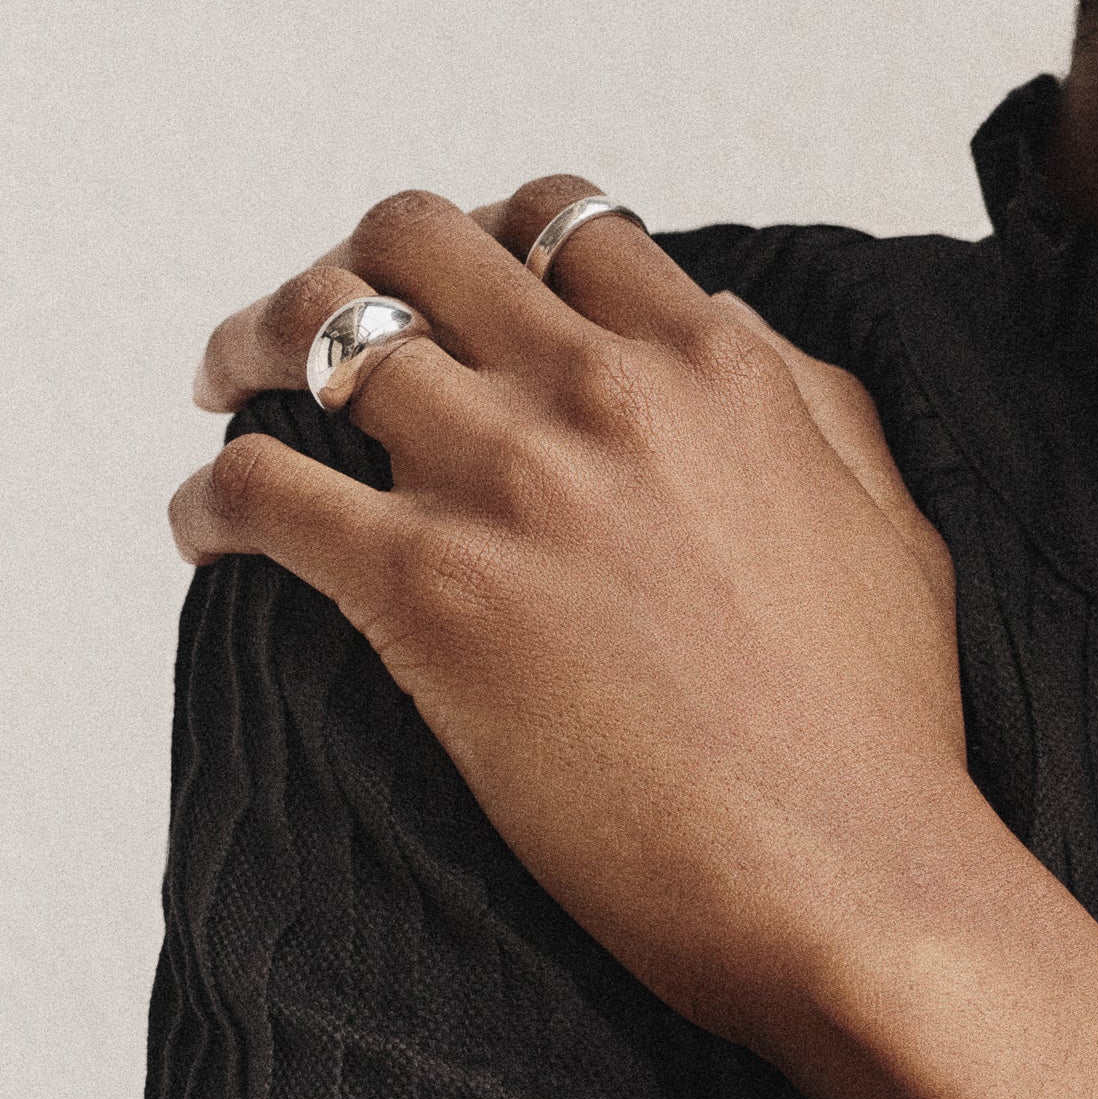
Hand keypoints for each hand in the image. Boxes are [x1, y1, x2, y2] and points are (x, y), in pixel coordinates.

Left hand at [172, 177, 979, 1055]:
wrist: (849, 877)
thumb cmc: (880, 734)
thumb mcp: (887, 519)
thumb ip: (812, 400)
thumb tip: (727, 327)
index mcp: (717, 366)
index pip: (564, 220)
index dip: (489, 239)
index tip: (449, 289)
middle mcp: (604, 393)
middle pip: (416, 241)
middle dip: (346, 266)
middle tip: (305, 326)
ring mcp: (510, 483)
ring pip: (317, 331)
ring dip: (250, 352)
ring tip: (226, 393)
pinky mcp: (428, 591)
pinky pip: (263, 488)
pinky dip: (213, 497)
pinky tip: (210, 531)